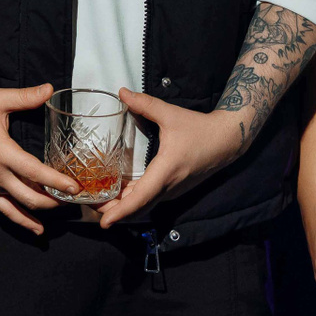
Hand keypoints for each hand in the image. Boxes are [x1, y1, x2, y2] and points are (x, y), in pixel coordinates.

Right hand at [0, 82, 77, 234]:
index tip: (75, 188)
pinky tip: (36, 227)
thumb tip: (50, 89)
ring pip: (17, 207)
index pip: (34, 172)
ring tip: (60, 212)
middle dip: (53, 201)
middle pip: (29, 197)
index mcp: (2, 151)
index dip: (56, 182)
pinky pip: (4, 210)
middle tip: (74, 200)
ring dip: (40, 211)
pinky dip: (21, 220)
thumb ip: (26, 97)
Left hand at [95, 89, 242, 227]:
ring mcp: (173, 191)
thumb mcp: (171, 114)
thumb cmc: (199, 128)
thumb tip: (121, 92)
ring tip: (98, 199)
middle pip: (138, 207)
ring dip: (122, 205)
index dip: (120, 212)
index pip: (140, 198)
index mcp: (166, 171)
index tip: (104, 222)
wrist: (227, 141)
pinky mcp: (175, 189)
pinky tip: (119, 190)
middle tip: (89, 206)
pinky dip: (133, 200)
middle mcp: (169, 187)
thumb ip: (145, 104)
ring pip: (144, 205)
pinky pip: (151, 199)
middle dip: (113, 210)